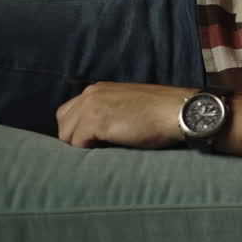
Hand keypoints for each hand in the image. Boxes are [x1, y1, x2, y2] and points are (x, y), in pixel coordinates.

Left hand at [56, 82, 194, 148]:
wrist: (178, 112)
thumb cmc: (162, 113)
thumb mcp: (129, 105)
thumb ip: (109, 111)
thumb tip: (95, 133)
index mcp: (98, 90)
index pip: (69, 113)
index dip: (79, 129)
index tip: (95, 140)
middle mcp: (90, 94)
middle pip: (63, 125)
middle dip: (77, 139)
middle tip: (99, 148)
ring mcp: (90, 107)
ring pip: (67, 136)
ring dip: (83, 146)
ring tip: (106, 149)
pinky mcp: (94, 121)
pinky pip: (78, 144)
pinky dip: (90, 152)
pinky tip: (110, 150)